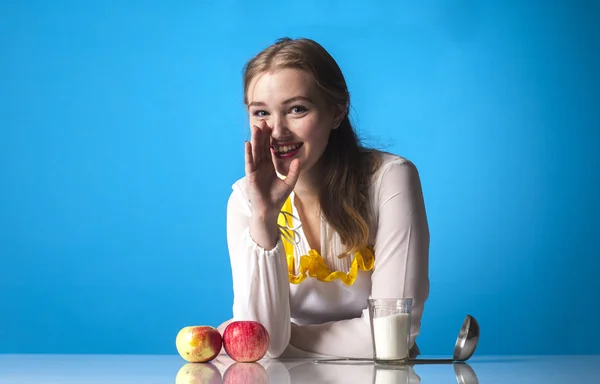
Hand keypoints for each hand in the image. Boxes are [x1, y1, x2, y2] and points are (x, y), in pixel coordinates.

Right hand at [245, 120, 299, 247]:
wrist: (269, 210)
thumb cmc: (277, 198)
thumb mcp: (289, 182)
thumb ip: (293, 171)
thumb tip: (298, 159)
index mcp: (270, 166)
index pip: (269, 149)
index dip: (270, 138)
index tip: (272, 127)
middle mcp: (261, 166)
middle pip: (261, 147)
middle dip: (262, 134)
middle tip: (263, 121)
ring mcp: (255, 170)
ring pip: (255, 151)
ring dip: (255, 140)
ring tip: (255, 127)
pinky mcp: (251, 175)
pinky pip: (249, 162)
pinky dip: (248, 153)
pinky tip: (248, 143)